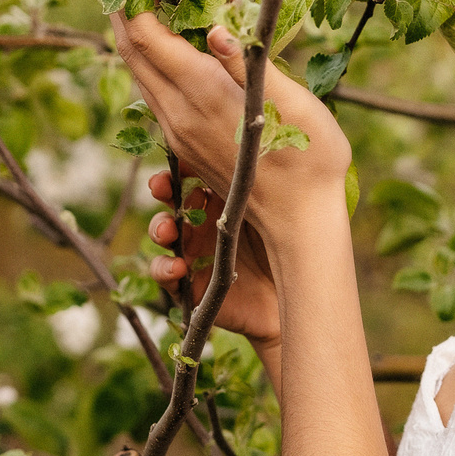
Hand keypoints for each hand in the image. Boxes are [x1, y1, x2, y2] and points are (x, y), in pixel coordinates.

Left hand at [108, 13, 352, 234]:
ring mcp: (177, 132)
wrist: (300, 223)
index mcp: (202, 95)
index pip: (148, 37)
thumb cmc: (309, 160)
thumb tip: (219, 27)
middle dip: (125, 8)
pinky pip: (154, 93)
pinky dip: (154, 59)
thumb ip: (249, 63)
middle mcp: (178, 113)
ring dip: (137, 33)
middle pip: (132, 52)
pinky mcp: (184, 145)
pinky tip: (172, 44)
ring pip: (140, 74)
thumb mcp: (290, 104)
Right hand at [147, 168, 280, 347]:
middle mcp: (204, 221)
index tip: (180, 160)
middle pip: (172, 197)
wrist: (295, 301)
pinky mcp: (188, 284)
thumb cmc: (293, 250)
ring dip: (159, 227)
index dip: (183, 164)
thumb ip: (263, 190)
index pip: (196, 172)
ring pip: (162, 232)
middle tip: (161, 187)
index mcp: (223, 198)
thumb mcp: (278, 214)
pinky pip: (164, 274)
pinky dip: (164, 268)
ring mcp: (193, 252)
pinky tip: (178, 267)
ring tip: (167, 231)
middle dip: (162, 188)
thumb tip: (254, 154)